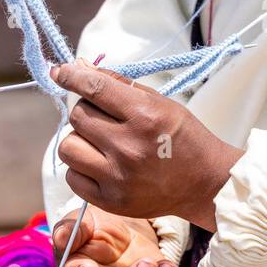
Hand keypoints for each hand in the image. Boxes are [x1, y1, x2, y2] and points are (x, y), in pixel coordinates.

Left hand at [50, 59, 243, 225]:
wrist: (205, 183)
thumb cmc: (183, 138)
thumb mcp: (160, 103)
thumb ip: (119, 84)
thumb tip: (80, 66)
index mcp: (145, 116)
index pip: (94, 88)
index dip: (71, 76)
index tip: (61, 71)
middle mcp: (128, 147)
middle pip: (78, 116)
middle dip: (86, 111)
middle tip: (104, 119)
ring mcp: (117, 177)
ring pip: (68, 147)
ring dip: (80, 140)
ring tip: (101, 144)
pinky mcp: (111, 201)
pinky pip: (72, 177)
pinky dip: (81, 168)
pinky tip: (101, 165)